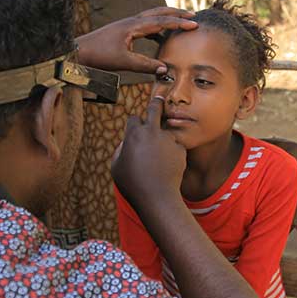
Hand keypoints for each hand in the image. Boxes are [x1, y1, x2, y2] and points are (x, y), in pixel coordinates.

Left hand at [76, 7, 196, 73]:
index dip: (179, 23)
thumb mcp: (123, 62)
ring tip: (181, 24)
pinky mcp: (123, 31)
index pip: (162, 21)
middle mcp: (131, 21)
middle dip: (176, 13)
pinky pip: (145, 25)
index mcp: (134, 25)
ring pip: (152, 17)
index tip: (194, 24)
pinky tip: (159, 37)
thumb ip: (145, 65)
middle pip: (159, 12)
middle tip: (193, 16)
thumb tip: (164, 69)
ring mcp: (127, 25)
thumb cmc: (99, 55)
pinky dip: (156, 28)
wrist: (78, 50)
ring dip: (167, 18)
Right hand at [111, 96, 185, 211]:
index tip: (135, 130)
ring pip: (165, 132)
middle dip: (156, 103)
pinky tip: (166, 167)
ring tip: (158, 159)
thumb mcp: (116, 167)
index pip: (134, 118)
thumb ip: (120, 150)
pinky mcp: (180, 149)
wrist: (157, 197)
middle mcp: (152, 132)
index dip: (134, 125)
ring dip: (163, 140)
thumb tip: (126, 143)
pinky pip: (174, 147)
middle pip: (155, 107)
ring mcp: (168, 139)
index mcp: (134, 134)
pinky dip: (171, 154)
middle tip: (158, 100)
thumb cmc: (132, 184)